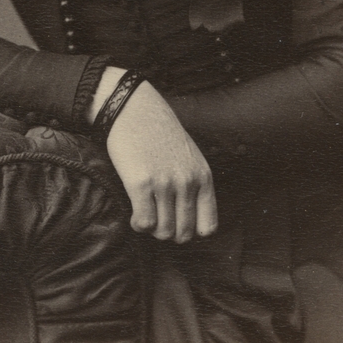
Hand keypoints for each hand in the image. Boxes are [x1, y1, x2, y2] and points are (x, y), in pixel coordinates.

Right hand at [88, 68, 217, 243]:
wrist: (134, 109)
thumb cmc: (159, 134)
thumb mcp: (190, 156)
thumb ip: (195, 185)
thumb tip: (191, 223)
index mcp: (203, 177)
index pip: (208, 226)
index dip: (192, 231)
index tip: (178, 223)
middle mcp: (187, 182)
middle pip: (183, 233)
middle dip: (169, 232)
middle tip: (158, 219)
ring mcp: (165, 183)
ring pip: (163, 232)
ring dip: (152, 229)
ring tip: (146, 214)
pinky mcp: (140, 183)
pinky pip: (144, 223)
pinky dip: (138, 225)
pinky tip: (135, 213)